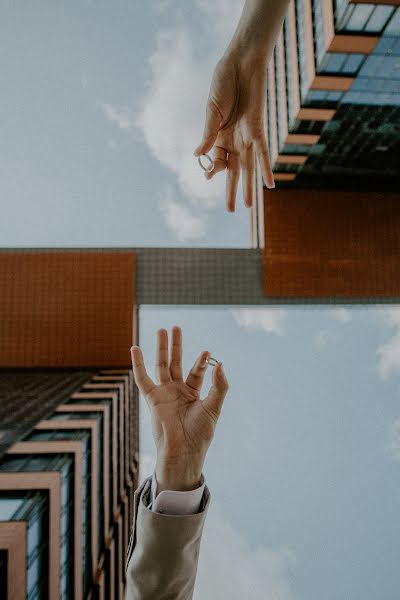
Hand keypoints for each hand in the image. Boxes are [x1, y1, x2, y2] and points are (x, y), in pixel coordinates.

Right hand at [130, 326, 228, 491]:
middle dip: (176, 345)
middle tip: (176, 327)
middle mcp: (178, 391)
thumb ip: (219, 385)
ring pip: (161, 365)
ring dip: (161, 348)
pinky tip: (135, 348)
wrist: (183, 451)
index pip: (197, 371)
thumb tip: (220, 363)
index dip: (201, 361)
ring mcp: (164, 393)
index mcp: (193, 393)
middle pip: (176, 362)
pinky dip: (138, 363)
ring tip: (162, 330)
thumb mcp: (214, 407)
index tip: (207, 352)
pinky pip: (142, 378)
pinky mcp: (152, 398)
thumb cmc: (200, 433)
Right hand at [194, 49, 273, 212]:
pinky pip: (263, 153)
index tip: (207, 175)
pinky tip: (269, 185)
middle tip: (231, 211)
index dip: (212, 171)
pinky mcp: (259, 129)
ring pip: (249, 168)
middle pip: (233, 171)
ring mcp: (247, 136)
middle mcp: (234, 140)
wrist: (241, 62)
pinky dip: (266, 169)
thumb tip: (196, 156)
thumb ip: (207, 134)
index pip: (215, 161)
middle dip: (232, 190)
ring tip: (249, 207)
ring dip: (249, 187)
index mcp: (219, 136)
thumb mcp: (211, 111)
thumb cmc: (223, 82)